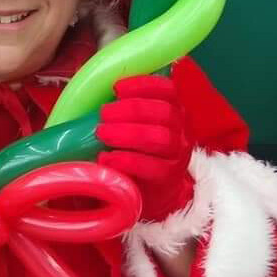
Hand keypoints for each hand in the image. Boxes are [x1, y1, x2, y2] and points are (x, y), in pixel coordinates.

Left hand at [96, 74, 193, 221]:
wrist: (153, 191)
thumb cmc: (137, 149)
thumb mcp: (136, 124)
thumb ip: (125, 107)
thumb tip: (95, 89)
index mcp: (173, 110)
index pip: (167, 90)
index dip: (143, 85)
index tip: (117, 88)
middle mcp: (181, 130)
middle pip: (164, 112)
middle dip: (130, 109)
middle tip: (103, 114)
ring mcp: (177, 155)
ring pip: (160, 138)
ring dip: (127, 133)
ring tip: (102, 133)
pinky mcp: (168, 178)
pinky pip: (153, 168)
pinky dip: (126, 160)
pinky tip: (106, 158)